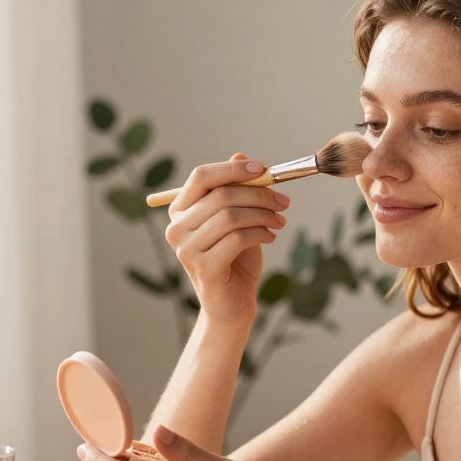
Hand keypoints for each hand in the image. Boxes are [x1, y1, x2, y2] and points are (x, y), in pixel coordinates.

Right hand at [165, 153, 289, 328]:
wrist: (232, 304)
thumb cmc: (234, 259)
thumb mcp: (237, 219)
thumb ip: (235, 190)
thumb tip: (241, 155)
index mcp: (180, 211)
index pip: (201, 177)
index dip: (233, 169)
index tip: (263, 169)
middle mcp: (176, 228)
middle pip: (220, 195)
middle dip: (259, 194)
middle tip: (283, 201)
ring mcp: (186, 250)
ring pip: (231, 216)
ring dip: (263, 214)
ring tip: (279, 221)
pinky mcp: (203, 268)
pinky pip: (237, 238)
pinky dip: (260, 233)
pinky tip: (271, 236)